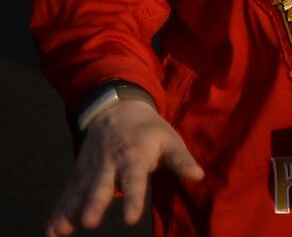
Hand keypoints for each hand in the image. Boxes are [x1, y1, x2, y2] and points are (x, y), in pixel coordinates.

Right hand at [47, 100, 203, 236]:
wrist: (116, 110)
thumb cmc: (148, 130)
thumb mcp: (169, 140)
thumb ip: (181, 160)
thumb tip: (198, 176)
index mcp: (134, 157)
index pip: (135, 180)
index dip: (134, 198)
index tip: (131, 218)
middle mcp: (109, 166)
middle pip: (101, 187)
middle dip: (94, 204)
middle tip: (88, 222)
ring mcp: (91, 171)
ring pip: (79, 192)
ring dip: (69, 211)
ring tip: (59, 232)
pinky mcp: (79, 176)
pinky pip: (67, 195)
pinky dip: (58, 212)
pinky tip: (51, 231)